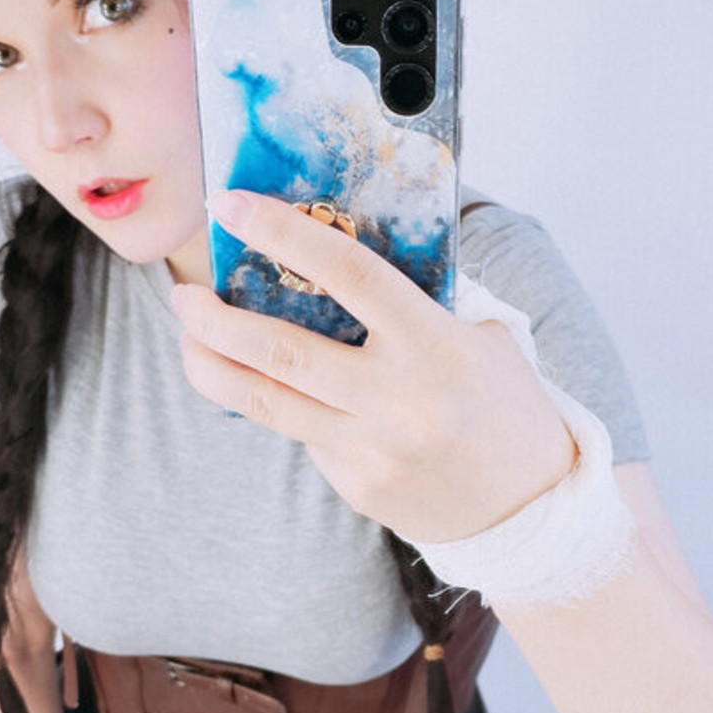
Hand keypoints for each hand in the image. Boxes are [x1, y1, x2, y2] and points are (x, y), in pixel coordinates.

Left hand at [170, 189, 576, 545]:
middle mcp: (398, 400)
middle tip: (185, 295)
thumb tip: (331, 250)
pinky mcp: (356, 485)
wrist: (527, 506)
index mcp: (435, 346)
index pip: (346, 274)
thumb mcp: (478, 338)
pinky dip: (284, 406)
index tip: (231, 207)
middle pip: (281, 350)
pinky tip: (282, 392)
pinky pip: (304, 435)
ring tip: (189, 340)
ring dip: (213, 367)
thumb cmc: (503, 404)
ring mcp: (372, 449)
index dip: (282, 234)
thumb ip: (414, 302)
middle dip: (217, 318)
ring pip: (267, 403)